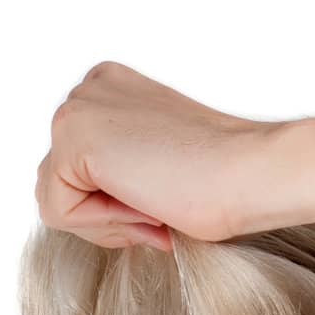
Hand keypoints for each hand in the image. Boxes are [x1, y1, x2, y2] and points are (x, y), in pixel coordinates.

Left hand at [35, 61, 296, 249]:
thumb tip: (104, 204)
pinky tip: (146, 207)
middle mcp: (91, 90)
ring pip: (57, 198)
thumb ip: (125, 173)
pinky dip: (102, 225)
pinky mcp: (74, 135)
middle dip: (109, 214)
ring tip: (158, 209)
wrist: (257, 171)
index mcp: (115, 90)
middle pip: (63, 182)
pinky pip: (58, 209)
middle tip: (164, 212)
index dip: (121, 205)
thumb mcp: (162, 168)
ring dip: (108, 222)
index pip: (81, 170)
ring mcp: (79, 108)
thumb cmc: (230, 177)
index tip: (168, 203)